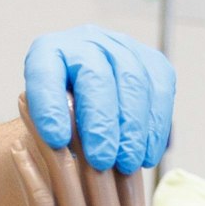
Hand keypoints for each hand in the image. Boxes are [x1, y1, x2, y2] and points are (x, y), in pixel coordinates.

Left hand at [10, 98, 154, 205]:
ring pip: (68, 175)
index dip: (113, 136)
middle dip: (80, 120)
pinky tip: (18, 148)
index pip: (128, 177)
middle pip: (98, 163)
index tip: (102, 106)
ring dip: (47, 133)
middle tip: (65, 84)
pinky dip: (29, 173)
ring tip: (31, 101)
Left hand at [23, 25, 175, 173]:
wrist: (89, 108)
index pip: (45, 73)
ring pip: (133, 81)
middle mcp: (85, 41)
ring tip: (128, 163)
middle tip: (102, 161)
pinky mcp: (153, 62)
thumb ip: (48, 135)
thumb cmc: (61, 122)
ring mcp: (122, 47)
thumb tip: (62, 150)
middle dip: (101, 123)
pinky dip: (155, 128)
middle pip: (95, 76)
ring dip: (133, 129)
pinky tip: (147, 155)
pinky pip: (160, 92)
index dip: (50, 105)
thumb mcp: (44, 126)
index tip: (56, 141)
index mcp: (47, 53)